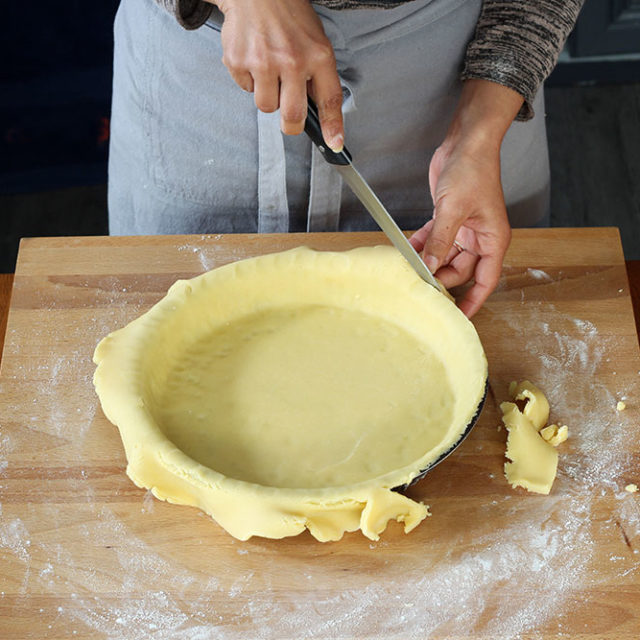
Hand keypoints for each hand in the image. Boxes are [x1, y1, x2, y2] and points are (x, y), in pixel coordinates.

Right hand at [212, 0, 343, 149]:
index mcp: (318, 56)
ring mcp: (263, 62)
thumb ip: (317, 77)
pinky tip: (254, 59)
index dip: (332, 126)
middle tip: (289, 116)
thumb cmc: (289, 16)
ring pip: (266, 106)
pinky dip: (249, 80)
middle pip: (292, 116)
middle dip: (291, 123)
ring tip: (269, 71)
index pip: (329, 100)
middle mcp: (292, 60)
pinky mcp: (239, 61)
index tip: (334, 144)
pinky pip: (245, 89)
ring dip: (268, 96)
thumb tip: (316, 113)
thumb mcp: (315, 41)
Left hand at [409, 79, 523, 317]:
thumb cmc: (473, 171)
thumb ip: (441, 242)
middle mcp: (480, 238)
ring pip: (443, 257)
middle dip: (439, 278)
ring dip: (426, 262)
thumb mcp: (454, 210)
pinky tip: (405, 249)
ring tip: (407, 269)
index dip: (473, 301)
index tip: (459, 317)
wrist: (466, 142)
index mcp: (493, 240)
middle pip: (459, 271)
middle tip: (418, 287)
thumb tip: (429, 268)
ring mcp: (463, 230)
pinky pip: (433, 241)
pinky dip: (420, 245)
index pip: (485, 280)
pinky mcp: (448, 220)